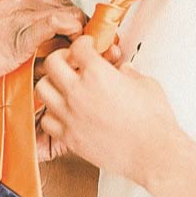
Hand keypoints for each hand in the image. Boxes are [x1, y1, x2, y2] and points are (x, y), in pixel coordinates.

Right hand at [0, 0, 85, 93]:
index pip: (52, 0)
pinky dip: (71, 34)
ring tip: (76, 52)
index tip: (69, 33)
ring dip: (76, 34)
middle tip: (79, 45)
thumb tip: (23, 32)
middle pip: (65, 5)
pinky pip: (59, 24)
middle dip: (76, 24)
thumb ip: (9, 18)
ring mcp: (24, 12)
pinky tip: (69, 49)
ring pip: (67, 14)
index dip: (66, 17)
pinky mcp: (25, 32)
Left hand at [35, 36, 177, 184]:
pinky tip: (64, 112)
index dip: (83, 43)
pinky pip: (47, 119)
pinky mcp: (69, 136)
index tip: (86, 47)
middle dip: (61, 57)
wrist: (152, 153)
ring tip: (63, 86)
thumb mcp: (146, 84)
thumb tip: (123, 71)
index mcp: (98, 73)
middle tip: (70, 62)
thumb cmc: (153, 121)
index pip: (78, 47)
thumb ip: (129, 73)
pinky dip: (53, 113)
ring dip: (52, 83)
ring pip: (42, 88)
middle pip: (52, 62)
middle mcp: (79, 91)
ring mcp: (70, 114)